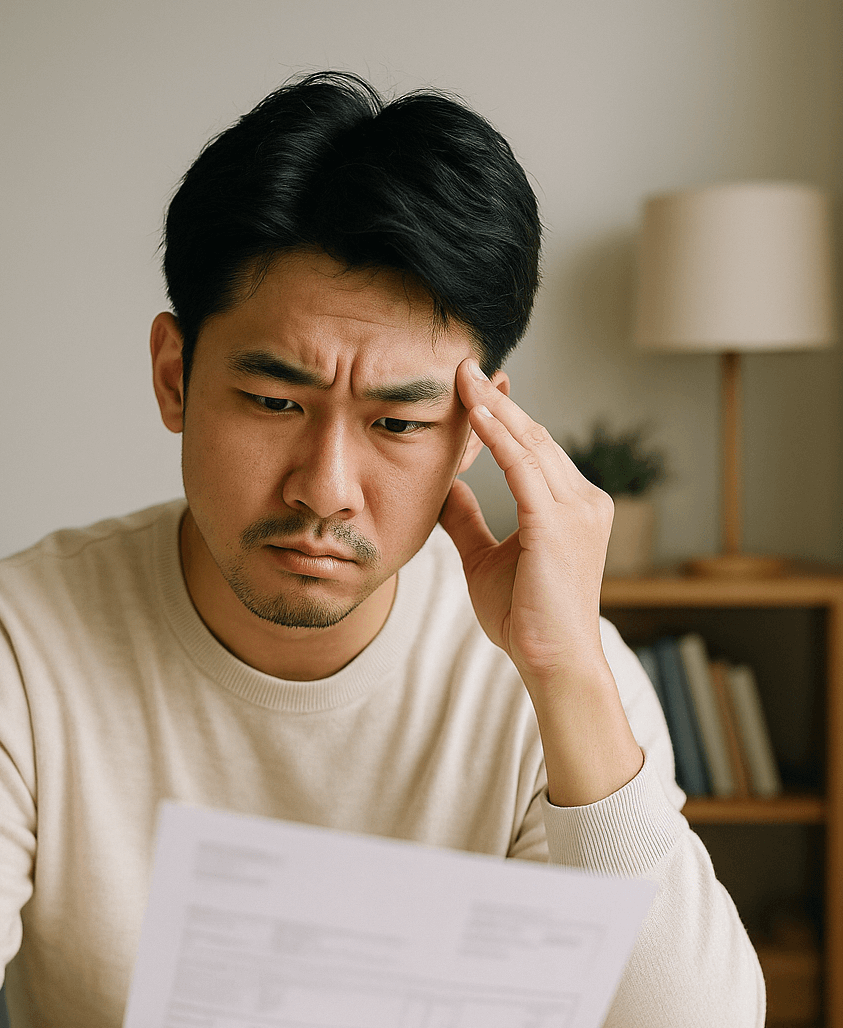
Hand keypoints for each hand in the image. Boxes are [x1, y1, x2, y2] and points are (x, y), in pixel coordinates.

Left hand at [441, 360, 641, 806]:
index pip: (532, 450)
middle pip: (534, 438)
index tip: (469, 387)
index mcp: (572, 507)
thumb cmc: (525, 619)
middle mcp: (584, 501)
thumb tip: (444, 487)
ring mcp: (578, 510)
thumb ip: (468, 520)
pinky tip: (475, 413)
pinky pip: (524, 468)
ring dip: (494, 409)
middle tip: (462, 365)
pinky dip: (499, 437)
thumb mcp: (486, 559)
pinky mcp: (559, 524)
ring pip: (530, 445)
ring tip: (462, 377)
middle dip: (497, 401)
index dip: (501, 418)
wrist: (552, 661)